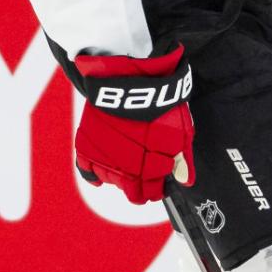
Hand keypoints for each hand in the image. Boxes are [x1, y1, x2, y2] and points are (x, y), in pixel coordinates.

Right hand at [72, 47, 196, 204]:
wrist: (129, 78)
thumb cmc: (158, 102)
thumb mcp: (180, 128)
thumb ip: (182, 158)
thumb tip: (185, 181)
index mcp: (152, 164)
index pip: (154, 191)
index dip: (158, 187)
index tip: (160, 181)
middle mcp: (127, 167)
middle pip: (134, 193)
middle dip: (141, 189)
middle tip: (145, 179)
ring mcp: (106, 158)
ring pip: (114, 182)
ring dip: (121, 177)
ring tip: (129, 160)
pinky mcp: (87, 147)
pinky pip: (88, 171)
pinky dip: (95, 173)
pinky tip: (103, 172)